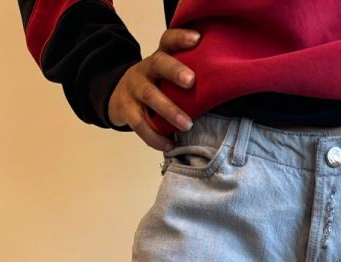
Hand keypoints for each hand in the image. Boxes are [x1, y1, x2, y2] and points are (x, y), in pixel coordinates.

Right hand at [107, 27, 200, 151]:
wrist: (118, 97)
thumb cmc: (154, 87)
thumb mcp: (164, 76)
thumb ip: (184, 78)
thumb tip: (222, 93)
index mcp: (158, 57)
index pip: (168, 40)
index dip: (181, 37)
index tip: (197, 39)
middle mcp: (145, 68)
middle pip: (159, 63)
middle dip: (175, 71)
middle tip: (191, 81)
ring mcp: (134, 88)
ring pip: (150, 96)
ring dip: (169, 110)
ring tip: (187, 125)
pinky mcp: (126, 109)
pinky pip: (140, 124)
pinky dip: (155, 137)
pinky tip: (169, 145)